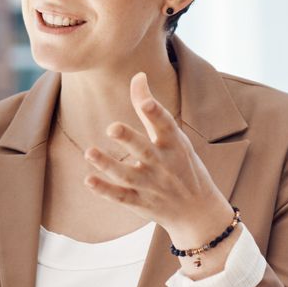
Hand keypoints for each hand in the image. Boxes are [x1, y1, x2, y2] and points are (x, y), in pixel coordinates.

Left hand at [81, 72, 233, 250]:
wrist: (199, 211)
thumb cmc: (182, 164)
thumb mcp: (173, 137)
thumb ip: (150, 109)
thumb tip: (138, 76)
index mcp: (174, 144)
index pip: (166, 126)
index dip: (156, 113)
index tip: (145, 102)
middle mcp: (163, 164)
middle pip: (144, 150)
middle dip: (129, 139)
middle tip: (112, 128)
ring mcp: (152, 185)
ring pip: (127, 175)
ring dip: (108, 165)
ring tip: (89, 152)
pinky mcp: (140, 203)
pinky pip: (121, 197)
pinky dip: (105, 190)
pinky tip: (89, 181)